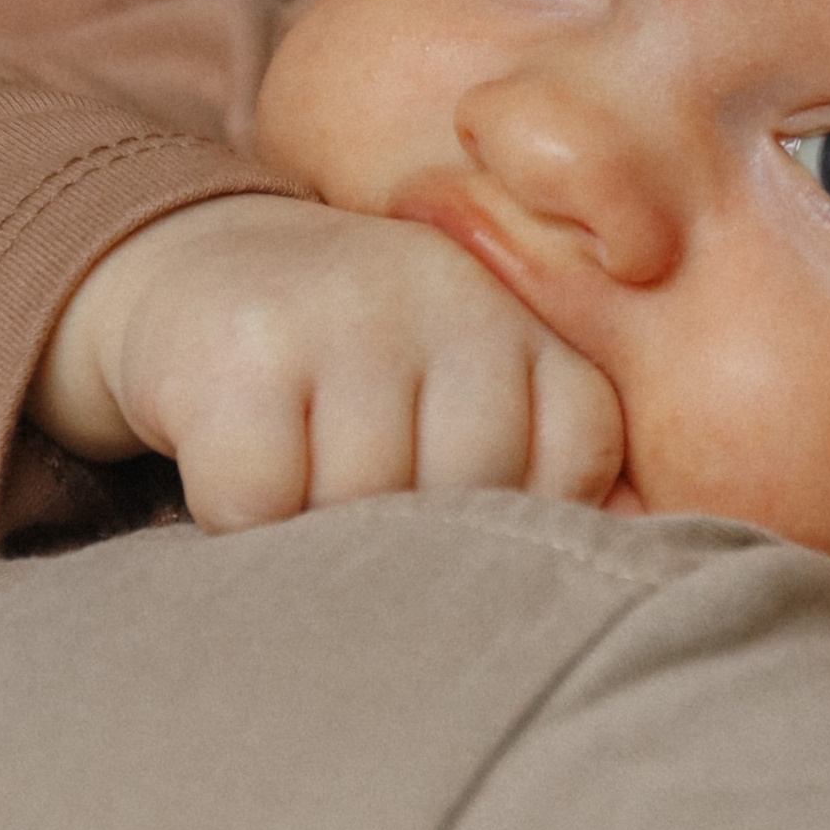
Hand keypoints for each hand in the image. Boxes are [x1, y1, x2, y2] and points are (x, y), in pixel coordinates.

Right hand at [29, 195, 626, 531]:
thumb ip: (544, 465)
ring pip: (364, 505)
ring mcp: (347, 317)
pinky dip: (239, 522)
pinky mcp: (244, 355)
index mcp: (521, 318)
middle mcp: (450, 298)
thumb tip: (631, 562)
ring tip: (299, 490)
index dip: (517, 522)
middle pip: (473, 493)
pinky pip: (262, 505)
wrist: (198, 268)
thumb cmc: (355, 366)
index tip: (458, 514)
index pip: (576, 460)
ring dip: (319, 536)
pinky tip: (237, 473)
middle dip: (415, 539)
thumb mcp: (464, 385)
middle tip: (363, 517)